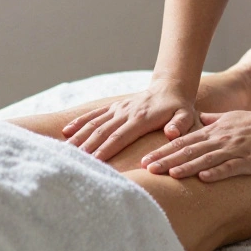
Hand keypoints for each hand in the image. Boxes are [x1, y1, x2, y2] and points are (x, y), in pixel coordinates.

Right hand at [62, 82, 196, 160]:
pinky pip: (94, 114)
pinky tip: (66, 132)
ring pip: (94, 124)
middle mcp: (125, 112)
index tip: (93, 162)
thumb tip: (172, 133)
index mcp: (141, 118)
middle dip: (86, 147)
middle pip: (102, 132)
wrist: (170, 88)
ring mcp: (118, 109)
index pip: (119, 137)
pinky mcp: (114, 107)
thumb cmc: (179, 108)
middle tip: (71, 162)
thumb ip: (180, 124)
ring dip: (79, 137)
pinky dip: (79, 122)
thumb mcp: (186, 116)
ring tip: (64, 151)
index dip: (105, 150)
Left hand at [140, 108, 250, 181]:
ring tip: (169, 174)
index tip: (145, 159)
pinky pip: (230, 167)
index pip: (183, 142)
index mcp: (214, 130)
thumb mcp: (231, 117)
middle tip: (147, 168)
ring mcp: (234, 149)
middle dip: (167, 159)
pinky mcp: (248, 160)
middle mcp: (220, 139)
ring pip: (206, 159)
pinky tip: (204, 178)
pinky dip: (217, 172)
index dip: (163, 151)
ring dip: (187, 167)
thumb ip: (213, 120)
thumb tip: (199, 118)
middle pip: (189, 151)